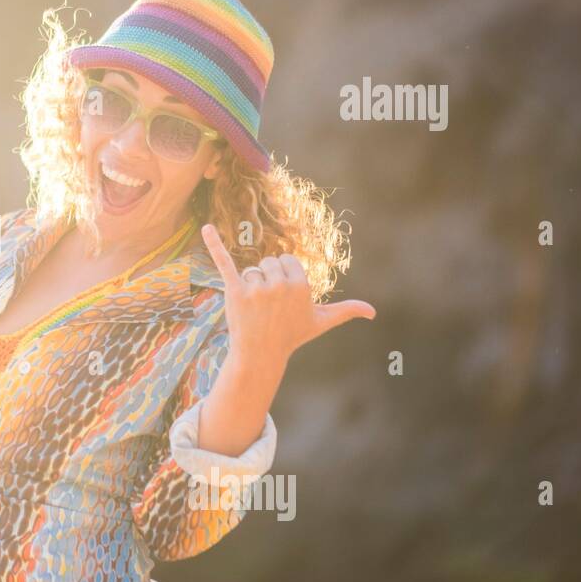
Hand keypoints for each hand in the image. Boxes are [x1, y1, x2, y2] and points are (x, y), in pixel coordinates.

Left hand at [200, 223, 374, 366]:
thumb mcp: (321, 322)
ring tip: (254, 308)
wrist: (260, 353)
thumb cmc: (292, 335)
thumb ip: (346, 311)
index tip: (283, 299)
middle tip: (268, 306)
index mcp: (301, 285)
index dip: (284, 277)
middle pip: (269, 263)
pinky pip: (224, 262)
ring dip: (251, 285)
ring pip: (252, 270)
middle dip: (267, 280)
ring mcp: (257, 288)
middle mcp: (280, 285)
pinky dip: (214, 244)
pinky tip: (206, 227)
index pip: (287, 261)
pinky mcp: (234, 291)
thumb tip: (374, 311)